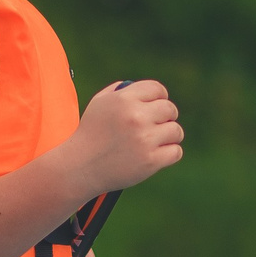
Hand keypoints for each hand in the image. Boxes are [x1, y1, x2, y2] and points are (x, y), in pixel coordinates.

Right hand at [66, 80, 181, 193]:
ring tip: (157, 142)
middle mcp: (136, 116)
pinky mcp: (150, 161)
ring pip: (176, 130)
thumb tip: (147, 91)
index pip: (158, 89)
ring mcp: (145, 139)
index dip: (160, 98)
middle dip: (166, 117)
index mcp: (124, 99)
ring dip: (169, 136)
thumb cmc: (90, 134)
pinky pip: (176, 151)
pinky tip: (158, 155)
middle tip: (157, 126)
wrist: (80, 167)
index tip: (157, 107)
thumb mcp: (99, 104)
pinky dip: (169, 153)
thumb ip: (121, 91)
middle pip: (170, 109)